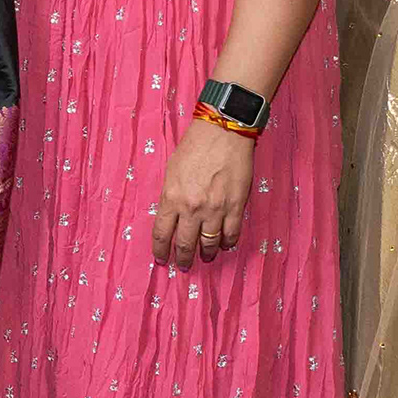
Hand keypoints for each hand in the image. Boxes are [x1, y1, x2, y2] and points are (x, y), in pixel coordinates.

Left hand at [149, 117, 257, 269]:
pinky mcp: (235, 206)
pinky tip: (225, 245)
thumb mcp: (171, 171)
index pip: (162, 234)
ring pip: (209, 243)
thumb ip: (171, 196)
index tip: (162, 259)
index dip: (161, 251)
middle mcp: (191, 208)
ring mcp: (215, 209)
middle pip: (185, 244)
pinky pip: (231, 234)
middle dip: (183, 258)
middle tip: (184, 265)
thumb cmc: (195, 146)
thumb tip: (172, 216)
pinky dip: (227, 243)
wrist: (223, 132)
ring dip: (206, 253)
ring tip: (205, 257)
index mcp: (171, 198)